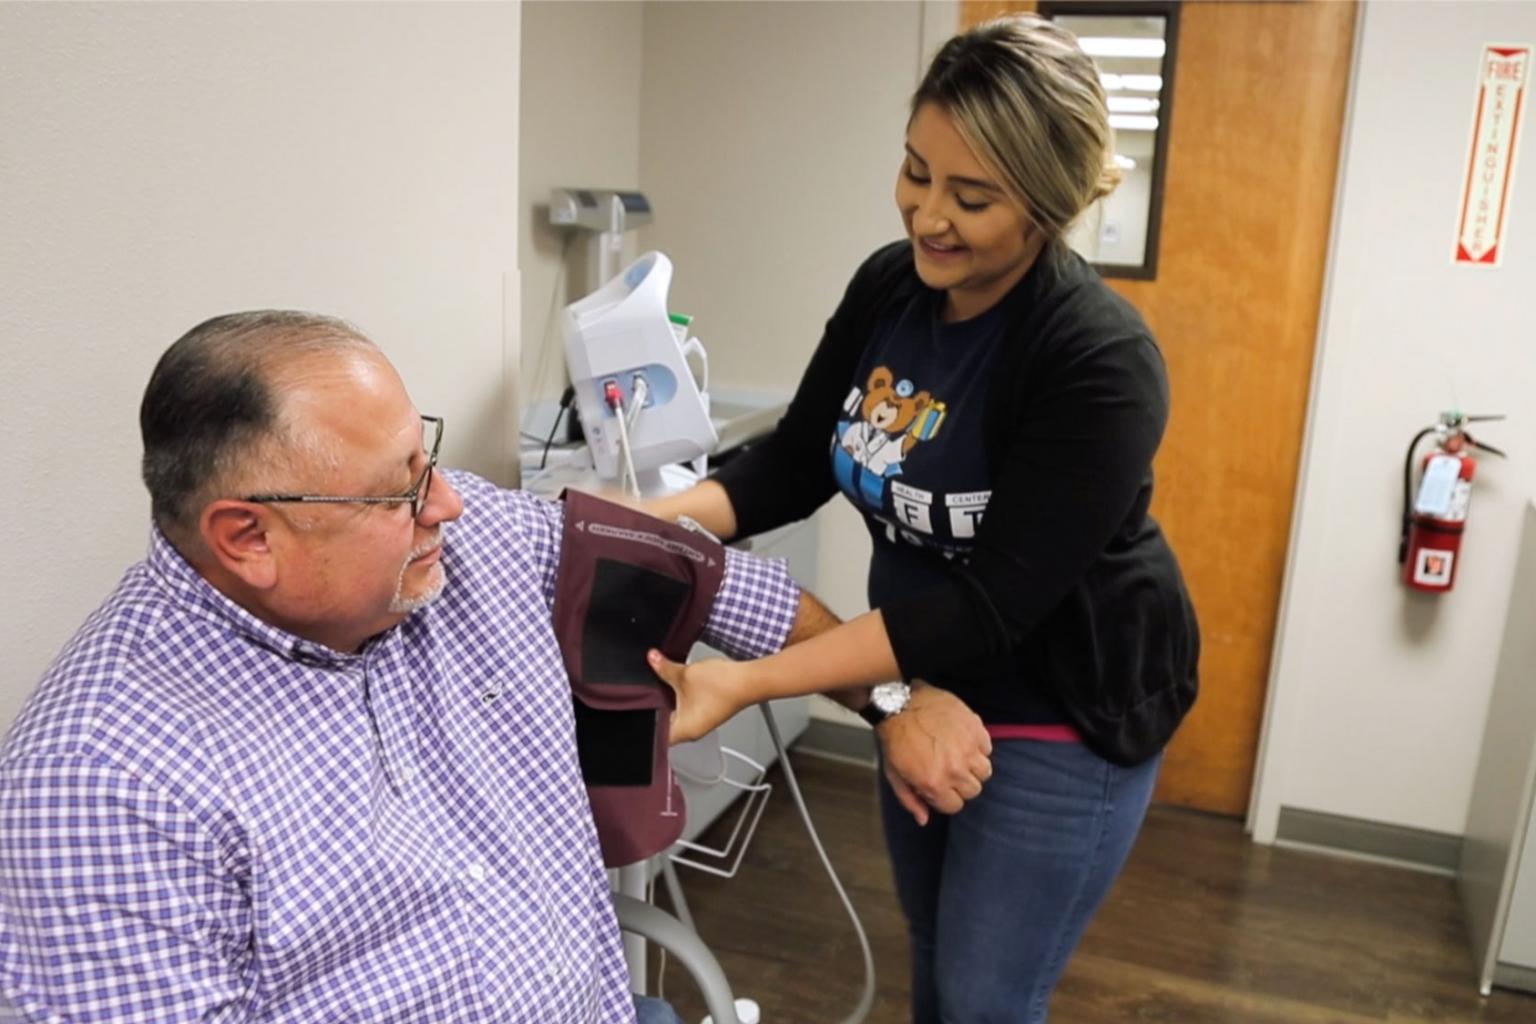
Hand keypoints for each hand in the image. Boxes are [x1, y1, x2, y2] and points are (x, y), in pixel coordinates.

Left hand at [646, 650, 754, 743]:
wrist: (748, 680)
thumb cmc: (722, 686)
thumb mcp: (684, 674)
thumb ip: (664, 668)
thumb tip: (652, 660)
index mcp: (683, 730)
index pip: (654, 733)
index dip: (645, 719)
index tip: (639, 705)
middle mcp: (692, 731)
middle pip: (664, 723)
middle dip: (656, 705)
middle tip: (648, 690)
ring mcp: (701, 723)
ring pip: (677, 714)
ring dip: (671, 700)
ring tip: (665, 685)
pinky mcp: (708, 713)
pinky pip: (689, 708)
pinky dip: (683, 697)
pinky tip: (681, 684)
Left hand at [878, 683, 991, 824]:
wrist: (899, 704)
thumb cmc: (895, 739)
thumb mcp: (894, 775)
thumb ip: (911, 800)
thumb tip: (924, 820)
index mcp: (934, 783)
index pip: (956, 805)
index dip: (946, 797)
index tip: (940, 785)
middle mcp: (955, 769)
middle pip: (973, 790)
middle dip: (960, 783)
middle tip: (948, 769)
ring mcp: (967, 748)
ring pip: (985, 771)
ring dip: (973, 766)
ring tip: (958, 755)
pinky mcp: (975, 728)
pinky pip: (987, 747)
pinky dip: (978, 746)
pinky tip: (962, 740)